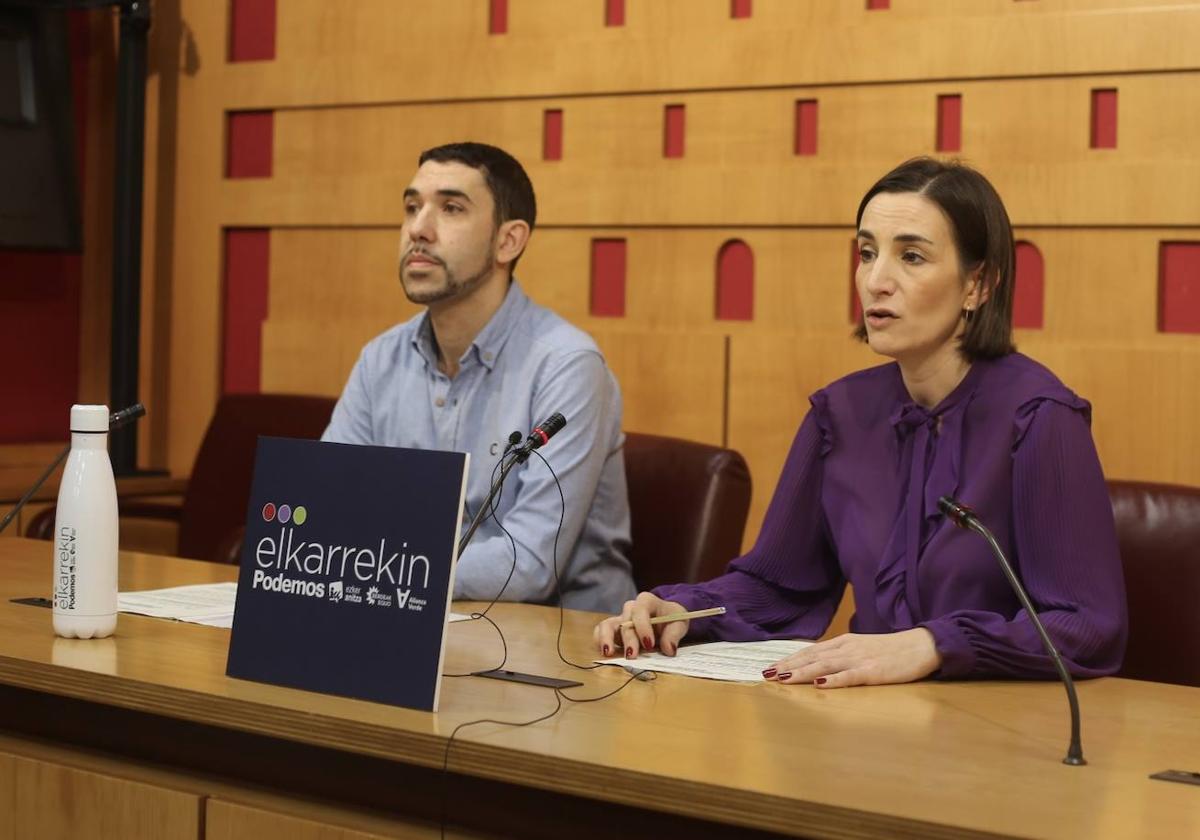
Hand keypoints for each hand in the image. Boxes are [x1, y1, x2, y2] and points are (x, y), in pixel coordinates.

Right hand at [594, 592, 689, 658]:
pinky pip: (601, 631)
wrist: (666, 619)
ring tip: (608, 653)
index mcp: (647, 601)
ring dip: (606, 639)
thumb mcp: (679, 623)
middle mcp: (631, 608)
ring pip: (607, 624)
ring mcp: (620, 619)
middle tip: (632, 656)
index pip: (640, 610)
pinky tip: (605, 652)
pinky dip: (600, 640)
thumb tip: (668, 649)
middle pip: (625, 622)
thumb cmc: (672, 619)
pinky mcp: (614, 630)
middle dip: (628, 640)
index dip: (643, 627)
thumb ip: (674, 635)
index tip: (649, 644)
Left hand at [763, 628, 941, 687]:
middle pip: (812, 658)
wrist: (922, 645)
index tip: (771, 668)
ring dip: (803, 672)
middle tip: (767, 674)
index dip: (790, 659)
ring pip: (825, 666)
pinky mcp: (874, 671)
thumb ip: (841, 656)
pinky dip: (834, 680)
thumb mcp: (861, 649)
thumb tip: (818, 666)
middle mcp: (847, 649)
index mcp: (844, 643)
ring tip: (784, 678)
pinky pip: (850, 676)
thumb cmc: (891, 650)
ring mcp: (860, 659)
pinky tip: (820, 685)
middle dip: (788, 666)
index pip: (810, 652)